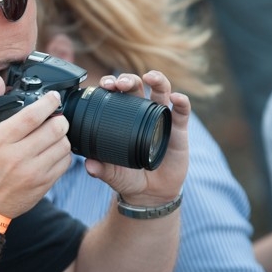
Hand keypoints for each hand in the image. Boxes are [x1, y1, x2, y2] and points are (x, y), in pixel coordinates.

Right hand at [0, 76, 71, 218]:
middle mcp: (18, 157)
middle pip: (55, 129)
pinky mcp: (43, 186)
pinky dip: (63, 155)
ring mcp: (33, 173)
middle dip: (59, 118)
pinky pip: (65, 165)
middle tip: (55, 117)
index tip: (53, 96)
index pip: (32, 115)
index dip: (48, 102)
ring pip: (64, 146)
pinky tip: (52, 152)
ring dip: (62, 136)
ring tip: (53, 134)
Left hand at [89, 70, 189, 203]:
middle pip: (137, 86)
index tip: (105, 85)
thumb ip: (101, 169)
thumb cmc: (129, 178)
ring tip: (150, 77)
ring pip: (162, 91)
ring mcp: (163, 119)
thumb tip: (88, 165)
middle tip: (120, 84)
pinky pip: (182, 111)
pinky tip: (177, 98)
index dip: (111, 84)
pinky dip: (181, 102)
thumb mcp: (113, 174)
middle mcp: (143, 113)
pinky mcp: (179, 130)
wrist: (151, 193)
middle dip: (128, 80)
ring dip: (157, 80)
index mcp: (124, 117)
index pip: (117, 94)